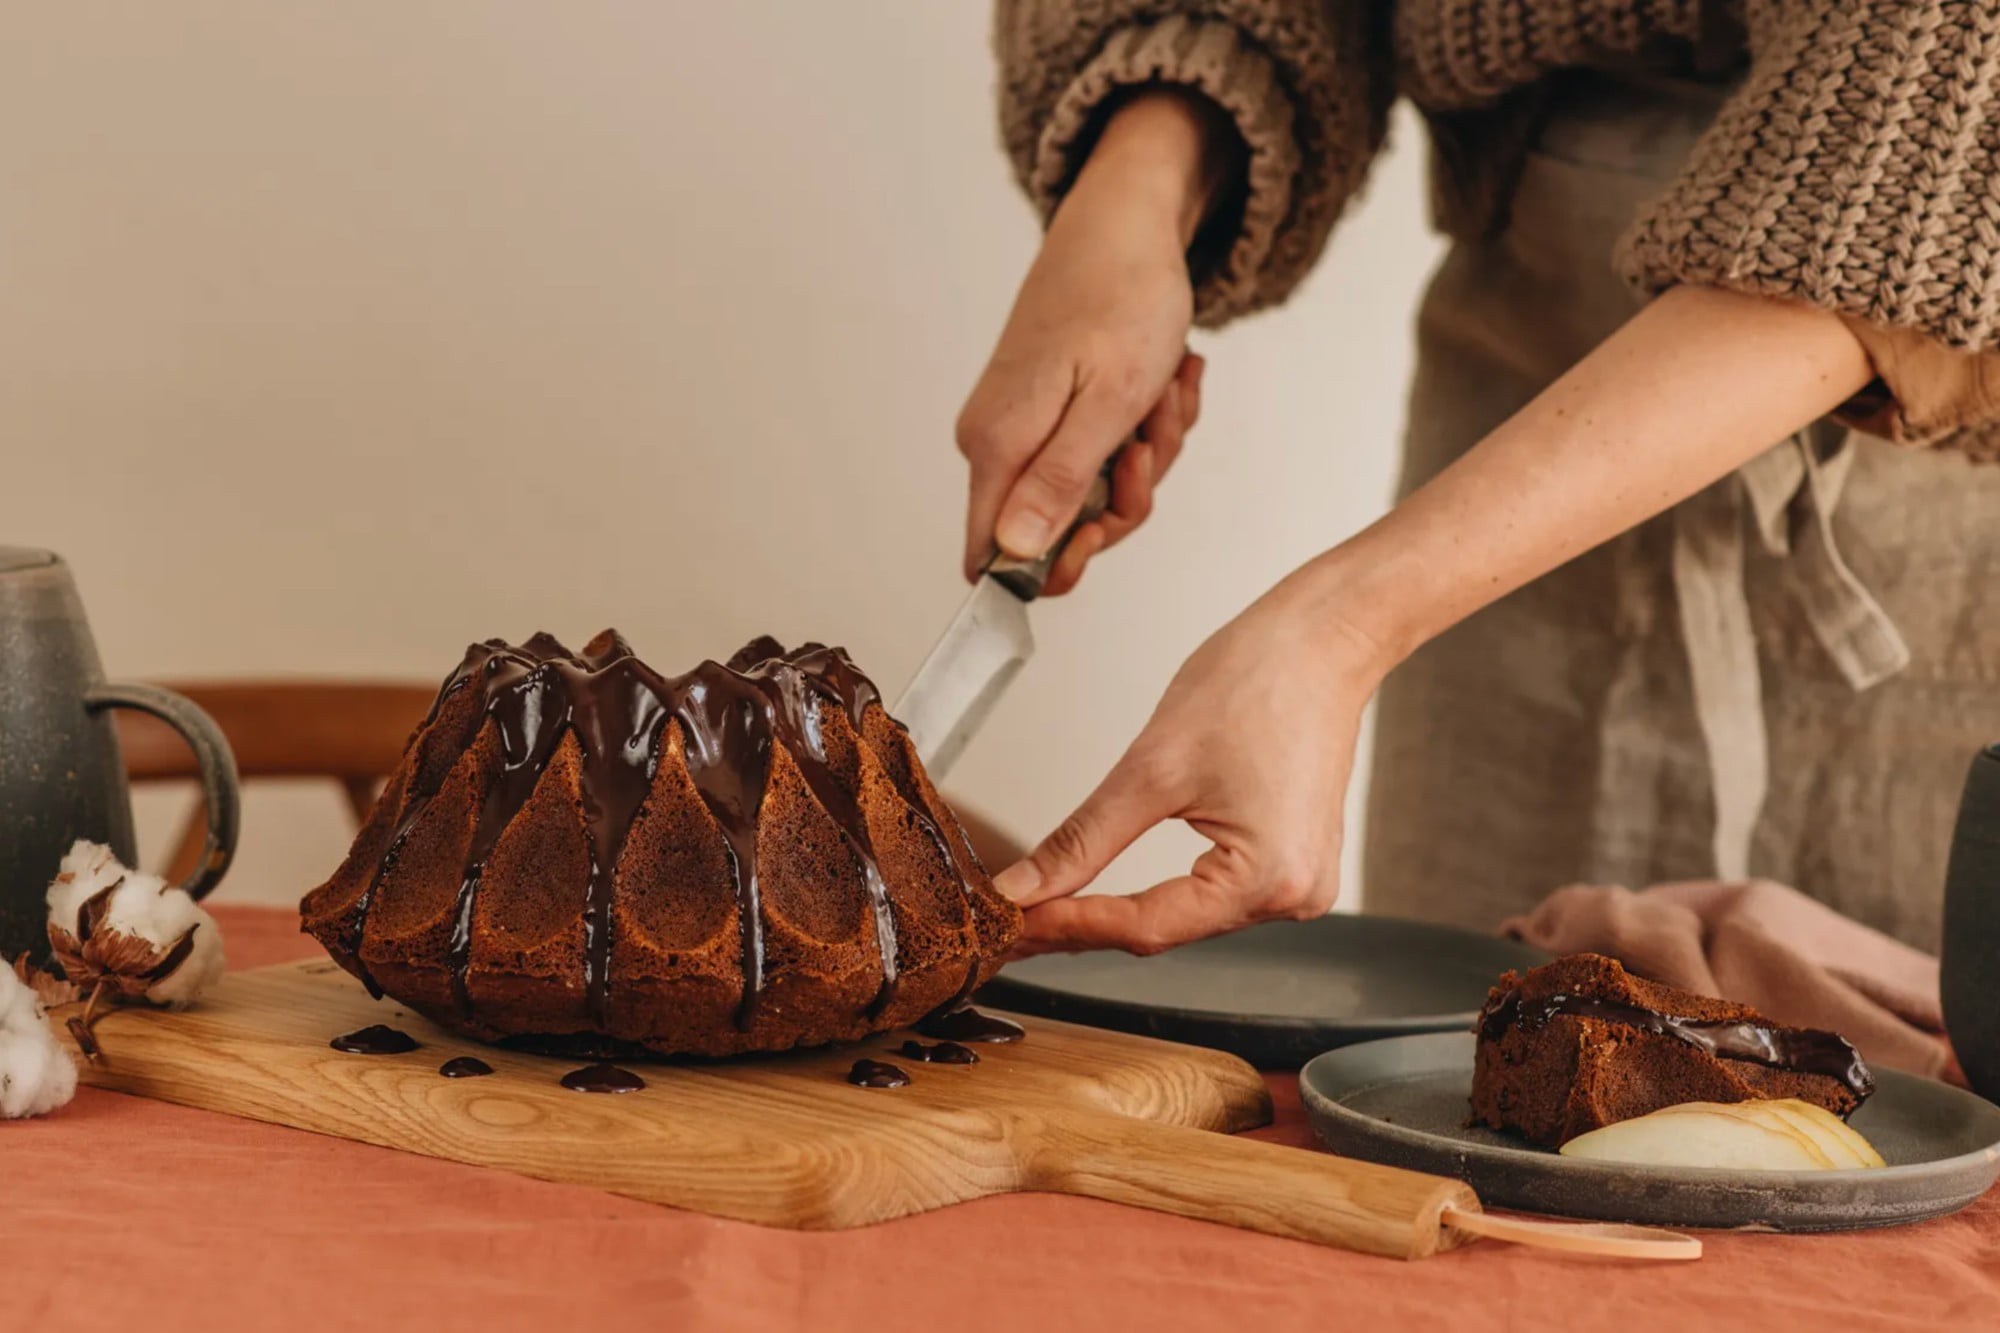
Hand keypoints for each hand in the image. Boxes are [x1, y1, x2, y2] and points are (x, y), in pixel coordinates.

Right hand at [956, 89, 1238, 595]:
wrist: (1127, 224)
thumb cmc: (1122, 299)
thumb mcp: (1110, 405)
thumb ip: (1060, 485)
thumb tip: (1014, 556)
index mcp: (997, 445)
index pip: (990, 558)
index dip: (1049, 569)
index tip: (1103, 532)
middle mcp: (997, 442)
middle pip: (1057, 531)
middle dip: (1124, 495)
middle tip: (1151, 438)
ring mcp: (1024, 426)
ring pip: (1094, 492)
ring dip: (1148, 451)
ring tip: (1163, 391)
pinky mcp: (1050, 412)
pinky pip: (1105, 455)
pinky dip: (1146, 426)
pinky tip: (1164, 381)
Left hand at [993, 577, 1391, 954]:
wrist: (1322, 640)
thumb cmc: (1261, 682)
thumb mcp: (1152, 767)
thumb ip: (1083, 839)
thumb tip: (1027, 887)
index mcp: (1269, 880)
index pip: (1145, 928)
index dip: (1068, 925)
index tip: (1011, 923)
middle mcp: (1294, 896)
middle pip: (1164, 929)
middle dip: (1084, 922)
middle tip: (1011, 923)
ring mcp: (1300, 884)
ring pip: (1184, 916)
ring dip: (1118, 912)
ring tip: (1047, 909)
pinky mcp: (1291, 863)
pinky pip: (1212, 894)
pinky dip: (1160, 893)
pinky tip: (1109, 892)